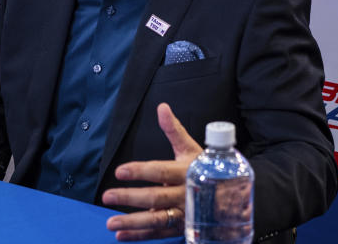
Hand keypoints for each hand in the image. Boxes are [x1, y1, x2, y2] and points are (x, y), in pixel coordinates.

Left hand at [103, 103, 201, 240]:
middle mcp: (186, 194)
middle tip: (107, 195)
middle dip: (130, 197)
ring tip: (110, 223)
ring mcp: (185, 213)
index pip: (161, 171)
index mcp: (187, 171)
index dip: (140, 171)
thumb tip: (162, 107)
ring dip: (132, 223)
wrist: (231, 194)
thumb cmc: (206, 167)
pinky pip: (160, 233)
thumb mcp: (191, 148)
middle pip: (156, 198)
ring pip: (157, 220)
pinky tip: (120, 237)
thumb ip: (173, 130)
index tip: (119, 171)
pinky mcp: (183, 228)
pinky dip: (140, 237)